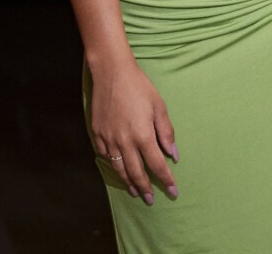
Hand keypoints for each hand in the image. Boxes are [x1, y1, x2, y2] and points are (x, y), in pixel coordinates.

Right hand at [89, 58, 178, 203]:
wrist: (112, 73)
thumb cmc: (139, 87)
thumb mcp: (159, 106)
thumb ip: (166, 132)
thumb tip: (173, 154)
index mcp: (143, 135)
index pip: (156, 165)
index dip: (165, 179)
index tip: (173, 191)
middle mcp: (125, 142)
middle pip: (136, 173)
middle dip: (146, 188)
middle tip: (152, 199)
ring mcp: (109, 139)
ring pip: (119, 169)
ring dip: (128, 183)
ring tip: (136, 191)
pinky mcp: (98, 134)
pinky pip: (106, 157)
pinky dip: (114, 166)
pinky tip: (119, 170)